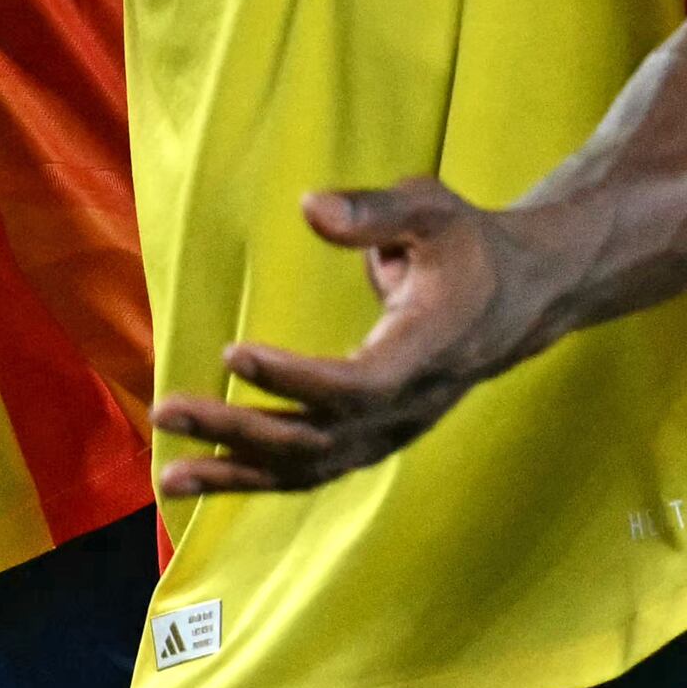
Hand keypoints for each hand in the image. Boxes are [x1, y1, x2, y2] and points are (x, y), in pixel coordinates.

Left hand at [151, 176, 558, 496]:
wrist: (519, 298)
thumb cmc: (466, 244)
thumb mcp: (432, 209)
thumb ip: (374, 210)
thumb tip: (310, 207)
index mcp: (429, 348)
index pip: (360, 385)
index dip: (296, 380)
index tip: (233, 354)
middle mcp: (412, 404)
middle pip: (321, 438)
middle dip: (240, 430)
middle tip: (167, 408)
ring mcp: (395, 430)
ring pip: (312, 469)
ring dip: (238, 473)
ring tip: (170, 475)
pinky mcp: (376, 438)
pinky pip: (312, 471)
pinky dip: (256, 479)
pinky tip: (202, 477)